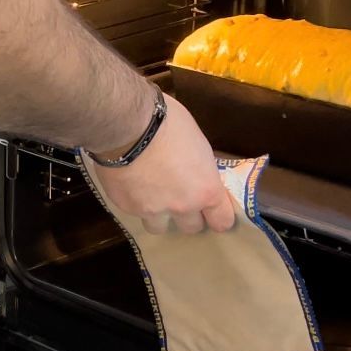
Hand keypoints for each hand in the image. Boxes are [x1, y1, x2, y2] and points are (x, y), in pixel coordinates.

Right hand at [94, 94, 234, 234]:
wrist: (128, 126)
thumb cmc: (168, 123)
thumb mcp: (197, 142)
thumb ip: (199, 166)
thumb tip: (197, 169)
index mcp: (206, 190)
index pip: (222, 221)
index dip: (218, 215)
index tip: (213, 209)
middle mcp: (182, 206)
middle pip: (192, 227)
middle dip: (188, 215)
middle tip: (181, 197)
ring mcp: (153, 210)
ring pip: (160, 227)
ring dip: (160, 216)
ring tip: (152, 196)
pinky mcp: (127, 207)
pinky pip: (136, 212)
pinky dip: (135, 201)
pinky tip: (130, 183)